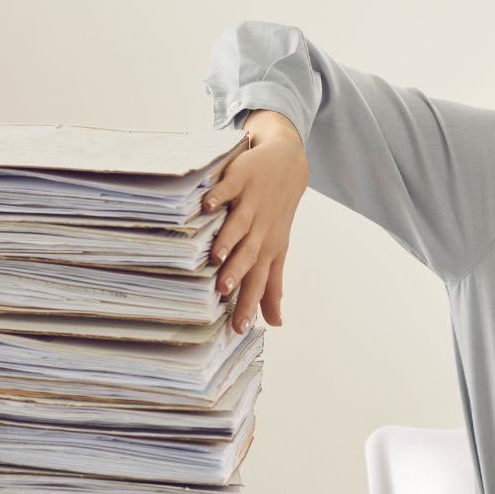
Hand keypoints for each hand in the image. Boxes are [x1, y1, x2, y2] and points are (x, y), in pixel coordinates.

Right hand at [202, 109, 310, 333]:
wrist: (288, 166)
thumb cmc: (277, 214)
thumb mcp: (277, 250)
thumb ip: (273, 286)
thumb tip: (276, 322)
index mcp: (268, 248)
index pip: (260, 280)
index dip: (250, 304)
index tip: (238, 328)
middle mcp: (261, 228)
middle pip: (250, 254)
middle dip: (237, 272)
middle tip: (223, 291)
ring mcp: (251, 204)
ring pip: (240, 225)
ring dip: (229, 239)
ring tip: (215, 255)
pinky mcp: (241, 180)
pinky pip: (228, 189)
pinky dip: (218, 196)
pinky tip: (207, 206)